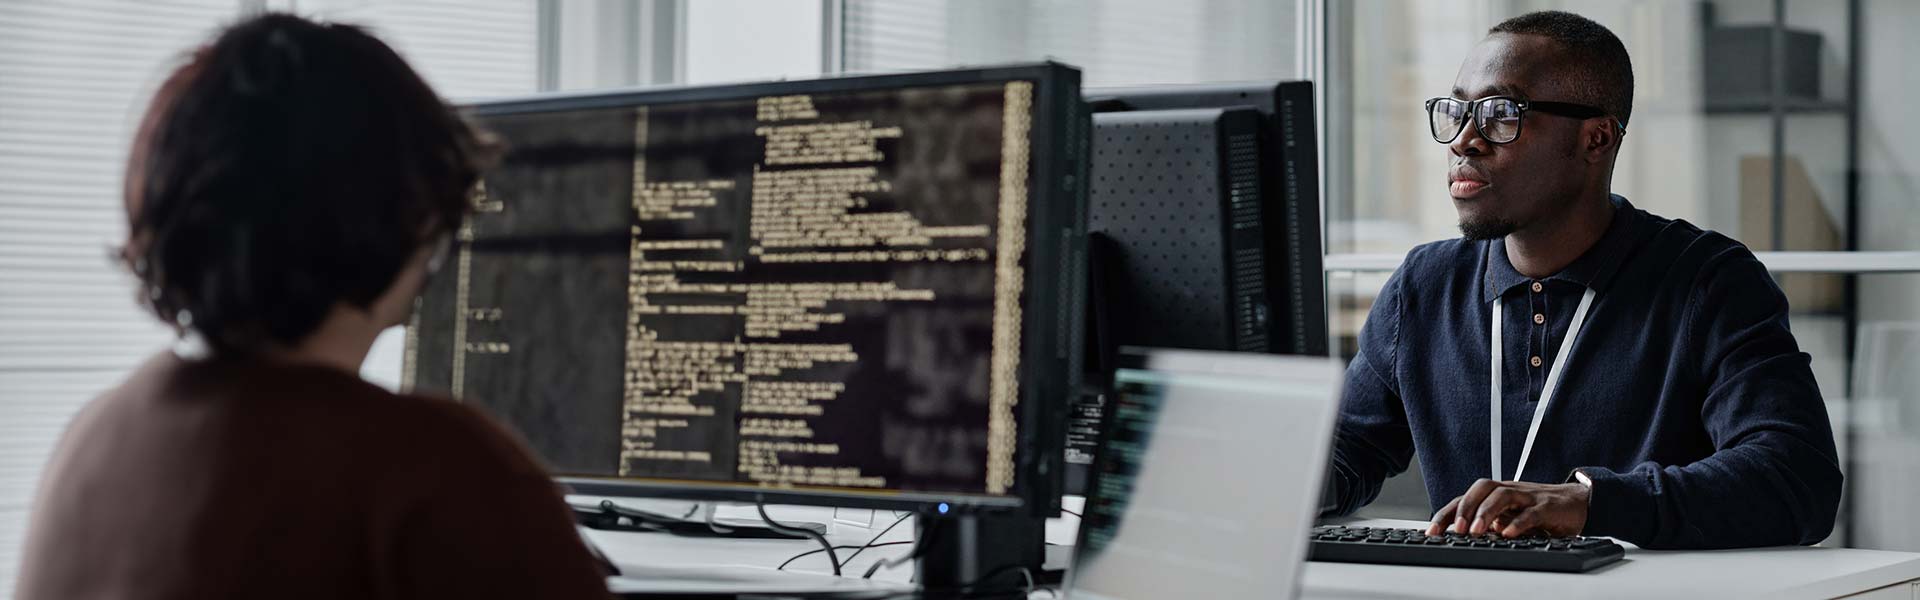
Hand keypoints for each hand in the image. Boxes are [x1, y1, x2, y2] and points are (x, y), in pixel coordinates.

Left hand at [1424, 478, 1589, 537]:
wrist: (1577, 502)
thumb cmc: (1538, 510)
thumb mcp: (1508, 518)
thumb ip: (1488, 525)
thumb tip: (1460, 539)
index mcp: (1496, 495)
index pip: (1465, 499)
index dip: (1446, 513)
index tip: (1431, 532)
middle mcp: (1509, 492)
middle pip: (1481, 489)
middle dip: (1464, 508)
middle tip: (1455, 530)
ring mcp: (1528, 497)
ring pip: (1502, 496)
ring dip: (1486, 513)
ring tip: (1476, 531)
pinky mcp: (1547, 507)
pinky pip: (1531, 512)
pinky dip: (1518, 523)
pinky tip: (1508, 534)